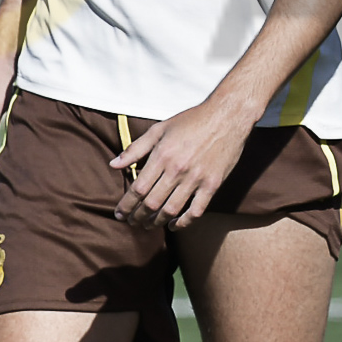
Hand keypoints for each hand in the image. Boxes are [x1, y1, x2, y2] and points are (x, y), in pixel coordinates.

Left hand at [110, 100, 252, 230]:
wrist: (228, 116)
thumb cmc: (192, 120)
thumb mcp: (160, 129)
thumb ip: (136, 148)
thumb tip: (113, 165)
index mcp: (162, 155)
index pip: (138, 189)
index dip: (126, 205)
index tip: (120, 214)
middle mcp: (178, 170)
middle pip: (152, 203)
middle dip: (138, 217)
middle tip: (132, 222)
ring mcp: (196, 179)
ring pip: (171, 210)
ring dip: (156, 222)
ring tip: (149, 225)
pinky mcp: (213, 184)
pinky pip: (196, 210)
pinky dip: (184, 222)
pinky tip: (175, 224)